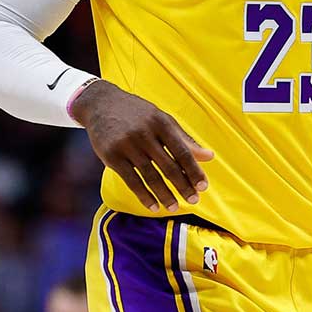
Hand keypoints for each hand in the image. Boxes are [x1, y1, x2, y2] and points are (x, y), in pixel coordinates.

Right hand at [71, 80, 214, 212]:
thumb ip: (185, 140)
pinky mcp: (111, 156)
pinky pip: (131, 181)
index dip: (194, 170)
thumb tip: (210, 157)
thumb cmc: (139, 114)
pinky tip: (154, 206)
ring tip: (174, 207)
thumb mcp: (163, 120)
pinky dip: (144, 196)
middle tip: (194, 200)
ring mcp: (127, 145)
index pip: (182, 151)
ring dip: (164, 194)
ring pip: (150, 176)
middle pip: (168, 166)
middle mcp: (145, 133)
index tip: (203, 186)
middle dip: (182, 185)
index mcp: (162, 123)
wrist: (102, 104)